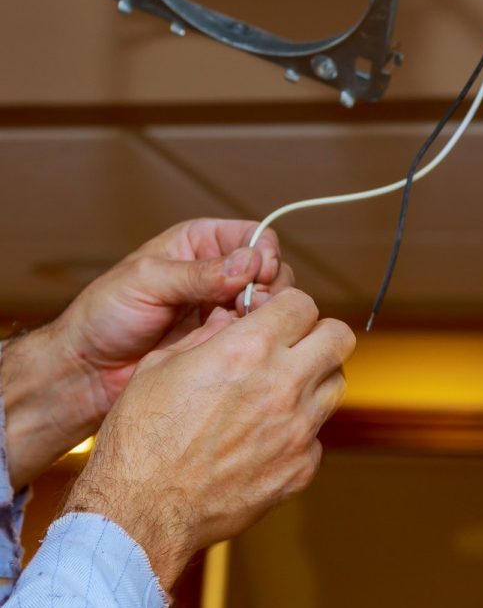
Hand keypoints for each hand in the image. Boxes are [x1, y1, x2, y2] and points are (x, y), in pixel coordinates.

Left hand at [1, 219, 283, 489]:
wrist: (87, 371)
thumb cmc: (104, 316)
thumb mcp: (148, 282)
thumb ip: (199, 273)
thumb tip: (248, 264)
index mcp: (200, 242)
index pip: (255, 236)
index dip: (264, 253)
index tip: (260, 275)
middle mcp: (217, 271)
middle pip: (271, 269)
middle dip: (269, 286)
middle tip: (250, 307)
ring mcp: (222, 308)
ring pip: (268, 303)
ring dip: (263, 313)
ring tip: (240, 328)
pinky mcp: (222, 340)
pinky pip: (254, 334)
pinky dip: (253, 338)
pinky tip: (236, 347)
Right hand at [63, 289, 355, 589]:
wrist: (140, 513)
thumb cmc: (142, 440)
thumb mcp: (162, 365)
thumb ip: (207, 335)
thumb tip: (231, 319)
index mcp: (248, 349)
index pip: (303, 303)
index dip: (289, 307)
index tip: (277, 317)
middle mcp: (282, 384)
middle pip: (339, 337)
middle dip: (320, 334)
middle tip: (297, 345)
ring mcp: (297, 429)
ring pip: (336, 384)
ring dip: (316, 379)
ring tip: (283, 389)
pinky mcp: (300, 468)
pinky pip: (318, 435)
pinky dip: (300, 431)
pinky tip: (266, 437)